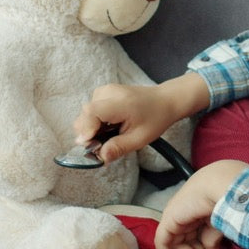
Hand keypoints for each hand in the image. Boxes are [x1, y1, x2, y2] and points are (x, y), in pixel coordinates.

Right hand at [72, 73, 208, 164]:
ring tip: (110, 135)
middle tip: (102, 145)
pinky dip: (95, 121)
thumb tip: (99, 157)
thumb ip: (118, 148)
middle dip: (88, 133)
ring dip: (92, 128)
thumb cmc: (155, 118)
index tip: (89, 145)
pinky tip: (109, 126)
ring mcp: (105, 90)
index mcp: (120, 103)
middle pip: (85, 114)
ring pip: (85, 113)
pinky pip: (91, 110)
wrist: (164, 100)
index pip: (91, 112)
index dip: (86, 129)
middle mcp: (109, 92)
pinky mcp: (103, 92)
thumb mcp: (139, 139)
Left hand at [155, 160, 248, 248]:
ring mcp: (177, 215)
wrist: (225, 185)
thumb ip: (217, 237)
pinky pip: (163, 243)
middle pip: (189, 241)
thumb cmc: (231, 201)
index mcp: (201, 208)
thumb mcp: (224, 223)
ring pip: (180, 245)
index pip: (199, 234)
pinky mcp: (169, 220)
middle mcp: (188, 212)